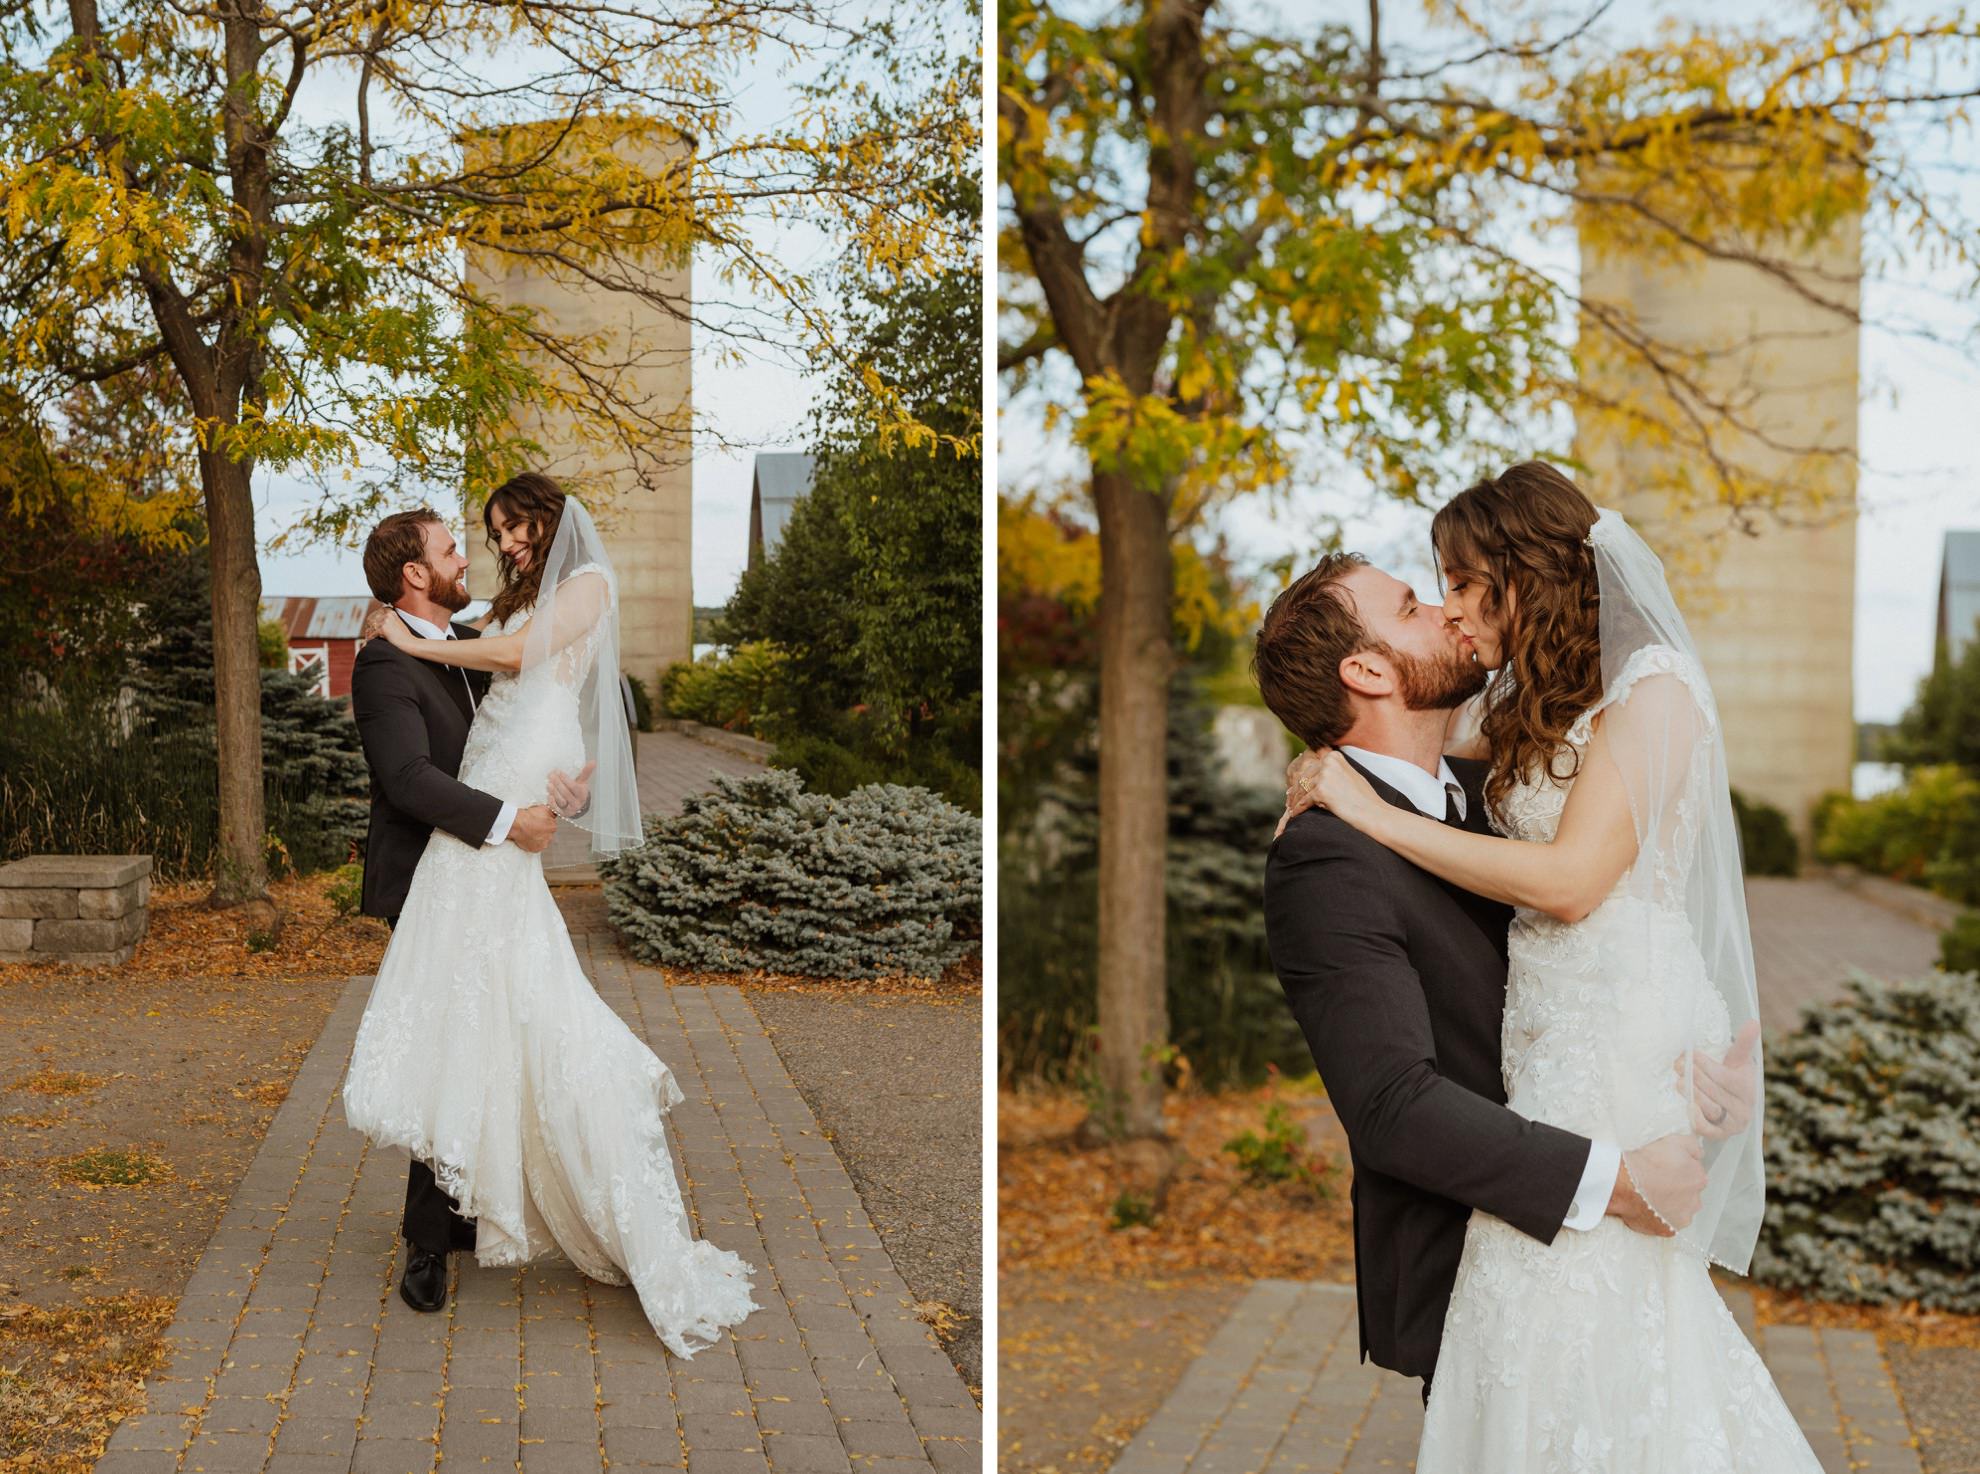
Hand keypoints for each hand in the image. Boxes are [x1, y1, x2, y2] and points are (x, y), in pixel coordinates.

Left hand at [366, 608, 415, 651]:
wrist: (410, 643)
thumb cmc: (404, 635)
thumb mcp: (397, 622)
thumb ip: (387, 619)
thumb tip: (374, 622)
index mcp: (391, 611)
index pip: (375, 613)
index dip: (371, 620)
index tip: (370, 626)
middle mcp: (387, 614)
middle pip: (370, 619)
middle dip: (368, 627)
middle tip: (368, 633)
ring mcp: (385, 621)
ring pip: (370, 627)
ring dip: (368, 633)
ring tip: (368, 638)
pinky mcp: (383, 628)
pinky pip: (371, 633)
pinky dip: (370, 638)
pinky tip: (370, 641)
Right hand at [509, 804, 557, 853]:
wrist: (517, 824)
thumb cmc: (529, 816)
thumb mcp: (544, 808)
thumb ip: (553, 811)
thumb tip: (556, 812)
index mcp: (553, 827)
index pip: (551, 826)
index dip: (544, 823)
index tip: (538, 822)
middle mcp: (550, 837)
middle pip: (547, 834)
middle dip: (542, 831)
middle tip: (534, 827)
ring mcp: (543, 844)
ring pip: (542, 841)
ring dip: (538, 838)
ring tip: (530, 833)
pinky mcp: (536, 849)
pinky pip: (536, 847)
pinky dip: (533, 843)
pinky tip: (528, 838)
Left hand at [547, 762, 595, 818]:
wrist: (576, 805)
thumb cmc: (577, 791)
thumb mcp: (582, 782)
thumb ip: (585, 772)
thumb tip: (593, 762)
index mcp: (583, 794)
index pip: (574, 787)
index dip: (566, 779)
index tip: (558, 772)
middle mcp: (577, 803)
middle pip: (566, 793)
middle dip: (558, 784)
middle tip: (551, 775)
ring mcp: (570, 809)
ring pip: (561, 801)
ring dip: (554, 792)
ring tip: (549, 784)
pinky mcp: (562, 813)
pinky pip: (556, 808)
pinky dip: (552, 802)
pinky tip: (549, 795)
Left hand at [1274, 746, 1382, 839]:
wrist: (1373, 813)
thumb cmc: (1363, 797)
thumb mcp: (1348, 775)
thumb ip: (1332, 770)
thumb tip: (1316, 771)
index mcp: (1333, 756)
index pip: (1310, 764)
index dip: (1301, 774)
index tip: (1294, 783)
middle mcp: (1328, 762)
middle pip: (1304, 777)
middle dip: (1296, 789)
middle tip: (1289, 797)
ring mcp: (1324, 776)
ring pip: (1302, 789)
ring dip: (1295, 799)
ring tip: (1291, 807)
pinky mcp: (1321, 791)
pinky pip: (1304, 801)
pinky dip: (1298, 808)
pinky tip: (1294, 813)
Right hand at [1608, 1134, 1705, 1236]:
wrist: (1622, 1183)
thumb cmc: (1645, 1162)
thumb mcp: (1673, 1141)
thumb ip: (1693, 1146)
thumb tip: (1699, 1153)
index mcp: (1698, 1178)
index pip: (1694, 1174)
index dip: (1678, 1170)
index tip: (1665, 1169)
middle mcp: (1695, 1201)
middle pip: (1688, 1194)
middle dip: (1676, 1189)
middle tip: (1656, 1181)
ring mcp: (1682, 1217)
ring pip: (1679, 1210)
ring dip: (1669, 1204)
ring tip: (1650, 1195)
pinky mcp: (1668, 1230)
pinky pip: (1666, 1223)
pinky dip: (1659, 1217)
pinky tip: (1647, 1206)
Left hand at [1677, 1019, 1760, 1139]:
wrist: (1730, 1105)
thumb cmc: (1731, 1077)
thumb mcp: (1737, 1061)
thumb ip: (1743, 1043)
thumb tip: (1753, 1022)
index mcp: (1748, 1088)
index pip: (1724, 1077)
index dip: (1706, 1065)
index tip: (1689, 1054)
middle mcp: (1743, 1108)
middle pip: (1714, 1092)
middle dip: (1694, 1076)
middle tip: (1677, 1064)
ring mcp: (1732, 1124)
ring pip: (1710, 1108)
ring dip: (1692, 1094)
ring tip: (1678, 1082)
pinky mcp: (1720, 1136)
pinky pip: (1708, 1130)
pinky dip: (1697, 1120)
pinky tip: (1687, 1107)